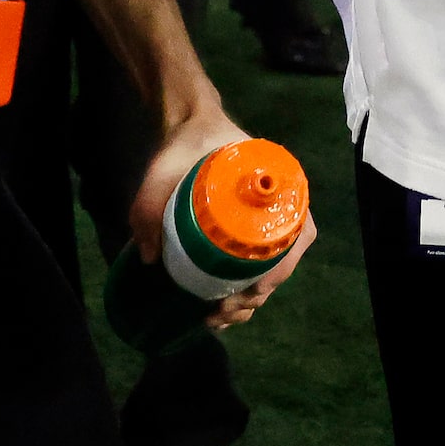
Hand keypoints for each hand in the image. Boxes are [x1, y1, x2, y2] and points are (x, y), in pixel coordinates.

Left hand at [129, 103, 315, 329]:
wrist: (188, 127)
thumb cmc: (186, 146)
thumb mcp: (163, 171)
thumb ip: (148, 207)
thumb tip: (149, 257)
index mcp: (276, 190)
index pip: (296, 235)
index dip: (279, 269)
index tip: (253, 289)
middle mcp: (278, 209)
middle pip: (282, 263)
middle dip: (256, 296)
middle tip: (222, 309)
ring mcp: (263, 224)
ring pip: (269, 272)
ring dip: (249, 301)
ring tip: (217, 318)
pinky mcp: (246, 235)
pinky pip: (256, 268)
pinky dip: (243, 293)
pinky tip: (221, 311)